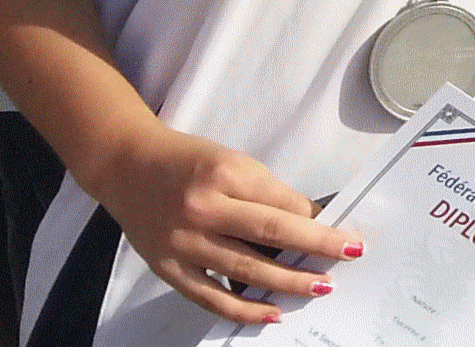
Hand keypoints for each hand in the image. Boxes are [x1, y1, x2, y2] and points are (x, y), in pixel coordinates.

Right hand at [82, 124, 360, 324]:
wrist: (126, 166)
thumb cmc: (188, 161)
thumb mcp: (233, 163)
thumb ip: (266, 192)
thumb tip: (309, 222)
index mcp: (224, 175)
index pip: (281, 203)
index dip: (317, 222)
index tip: (344, 234)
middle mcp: (202, 209)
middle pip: (270, 233)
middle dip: (314, 248)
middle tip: (347, 257)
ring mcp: (182, 242)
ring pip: (244, 269)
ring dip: (287, 282)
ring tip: (320, 288)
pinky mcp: (167, 268)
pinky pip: (210, 296)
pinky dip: (243, 308)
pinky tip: (271, 313)